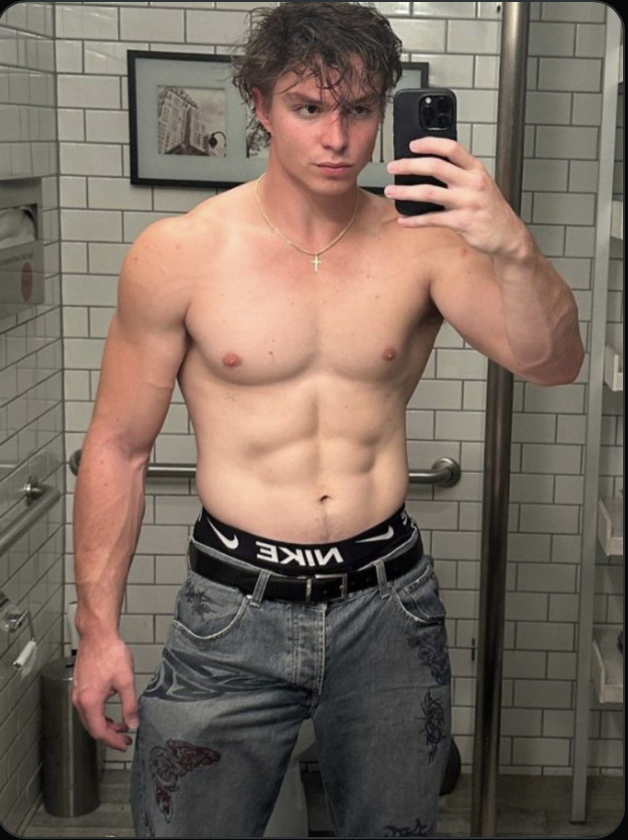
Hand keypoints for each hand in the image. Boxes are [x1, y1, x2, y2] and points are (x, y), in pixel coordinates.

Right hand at [72, 634, 138, 751]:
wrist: (97, 634)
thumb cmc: (110, 652)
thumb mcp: (125, 680)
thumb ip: (130, 704)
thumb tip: (134, 723)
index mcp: (90, 701)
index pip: (100, 731)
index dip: (113, 741)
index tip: (125, 744)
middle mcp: (79, 699)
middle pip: (92, 727)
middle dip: (110, 734)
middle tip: (125, 737)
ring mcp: (77, 692)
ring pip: (89, 717)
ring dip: (105, 723)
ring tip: (122, 724)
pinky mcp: (80, 685)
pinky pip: (88, 707)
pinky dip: (99, 713)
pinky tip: (111, 708)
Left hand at [385, 137, 533, 259]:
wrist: (508, 235)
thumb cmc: (490, 209)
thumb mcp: (480, 184)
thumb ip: (460, 174)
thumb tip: (429, 167)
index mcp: (475, 169)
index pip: (451, 148)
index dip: (430, 144)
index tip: (412, 145)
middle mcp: (472, 183)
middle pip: (435, 167)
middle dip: (409, 165)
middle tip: (393, 167)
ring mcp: (467, 202)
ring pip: (429, 192)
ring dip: (405, 192)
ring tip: (390, 191)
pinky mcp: (462, 222)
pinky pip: (432, 219)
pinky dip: (414, 220)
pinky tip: (403, 221)